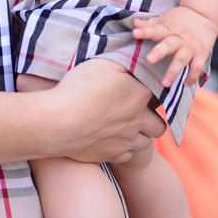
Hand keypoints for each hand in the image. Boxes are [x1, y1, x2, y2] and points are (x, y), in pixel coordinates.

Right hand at [48, 59, 165, 164]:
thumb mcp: (102, 64)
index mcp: (140, 95)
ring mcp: (126, 141)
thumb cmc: (78, 89)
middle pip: (159, 126)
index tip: (139, 92)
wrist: (58, 122)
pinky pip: (127, 156)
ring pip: (144, 143)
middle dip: (151, 121)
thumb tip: (136, 60)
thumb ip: (124, 63)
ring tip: (124, 129)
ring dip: (138, 137)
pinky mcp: (112, 155)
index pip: (159, 94)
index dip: (150, 94)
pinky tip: (111, 141)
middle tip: (136, 114)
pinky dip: (122, 150)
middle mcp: (139, 120)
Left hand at [132, 5, 217, 86]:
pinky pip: (197, 66)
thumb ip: (149, 24)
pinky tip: (185, 84)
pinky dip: (192, 76)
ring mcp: (191, 46)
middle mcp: (179, 38)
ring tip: (165, 84)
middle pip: (168, 45)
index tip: (135, 33)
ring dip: (174, 72)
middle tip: (149, 60)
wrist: (204, 15)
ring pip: (182, 59)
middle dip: (159, 52)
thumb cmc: (179, 19)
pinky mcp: (202, 53)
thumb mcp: (164, 18)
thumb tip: (134, 23)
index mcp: (168, 28)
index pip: (155, 29)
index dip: (145, 31)